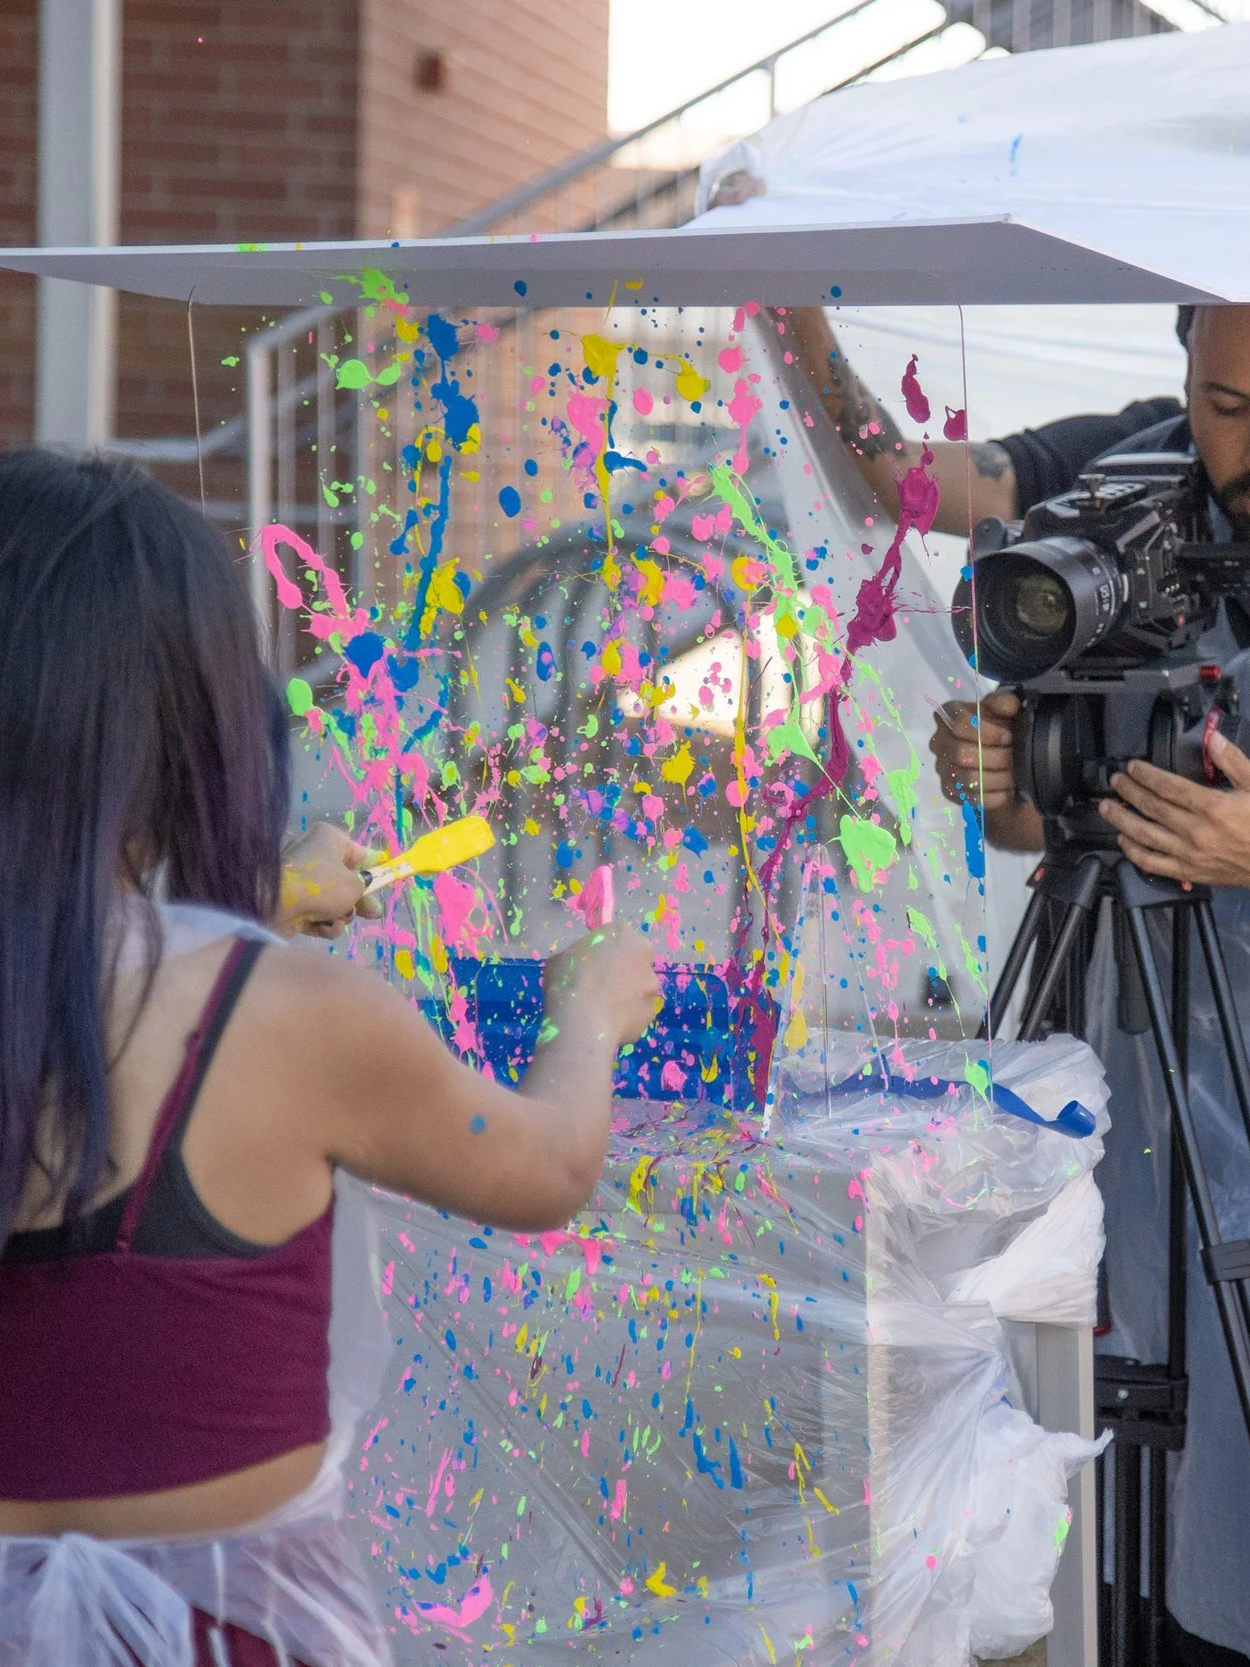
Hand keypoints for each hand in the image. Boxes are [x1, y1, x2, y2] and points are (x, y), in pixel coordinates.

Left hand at [277, 823, 383, 939]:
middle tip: (372, 913)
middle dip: (358, 900)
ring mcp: (300, 879)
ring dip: (340, 914)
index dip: (373, 869)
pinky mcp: (291, 902)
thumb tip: (366, 890)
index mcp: (328, 839)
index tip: (385, 880)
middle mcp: (313, 854)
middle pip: (345, 880)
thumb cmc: (320, 885)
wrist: (274, 904)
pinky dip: (323, 922)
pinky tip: (323, 927)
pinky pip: (316, 912)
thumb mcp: (354, 885)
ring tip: (338, 919)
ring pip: (332, 900)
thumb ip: (366, 888)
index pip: (359, 853)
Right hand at [542, 923, 661, 1050]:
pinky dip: (627, 1015)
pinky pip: (638, 1010)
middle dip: (620, 969)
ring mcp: (651, 984)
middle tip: (598, 985)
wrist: (583, 1023)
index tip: (590, 962)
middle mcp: (644, 955)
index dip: (602, 949)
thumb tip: (580, 965)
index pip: (616, 934)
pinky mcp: (652, 1011)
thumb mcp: (560, 959)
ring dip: (625, 994)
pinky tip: (608, 1024)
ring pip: (638, 986)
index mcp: (621, 933)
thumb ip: (577, 955)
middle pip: (633, 958)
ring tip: (602, 1009)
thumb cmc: (568, 982)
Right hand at [929, 691, 1021, 810]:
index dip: (986, 731)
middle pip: (961, 753)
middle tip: (1014, 757)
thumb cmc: (997, 727)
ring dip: (997, 778)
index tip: (1007, 737)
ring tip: (1014, 775)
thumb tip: (1011, 706)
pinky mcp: (949, 791)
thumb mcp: (1003, 709)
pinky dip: (993, 797)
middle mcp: (939, 742)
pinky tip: (1006, 791)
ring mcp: (942, 768)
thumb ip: (1005, 703)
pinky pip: (970, 798)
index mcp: (948, 716)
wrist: (996, 753)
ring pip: (967, 778)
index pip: (958, 723)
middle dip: (995, 757)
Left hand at [1100, 733, 1249, 886]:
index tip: (1133, 767)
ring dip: (1121, 820)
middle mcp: (1197, 832)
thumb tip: (1214, 739)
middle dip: (1129, 792)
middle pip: (1152, 807)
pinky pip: (1153, 864)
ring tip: (1107, 808)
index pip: (1168, 787)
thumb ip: (1233, 762)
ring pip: (1145, 835)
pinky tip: (1124, 841)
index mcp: (1213, 808)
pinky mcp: (1189, 872)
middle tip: (1116, 781)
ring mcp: (1190, 854)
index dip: (1146, 775)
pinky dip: (1134, 852)